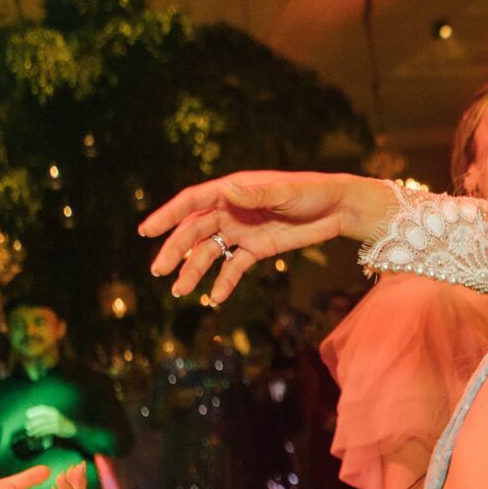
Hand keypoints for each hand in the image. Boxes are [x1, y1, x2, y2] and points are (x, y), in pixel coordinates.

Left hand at [23, 406, 76, 439]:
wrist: (71, 427)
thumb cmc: (59, 422)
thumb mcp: (53, 415)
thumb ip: (44, 415)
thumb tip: (30, 416)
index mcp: (53, 410)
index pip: (42, 408)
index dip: (34, 411)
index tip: (27, 414)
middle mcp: (54, 415)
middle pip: (40, 418)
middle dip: (32, 423)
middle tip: (27, 427)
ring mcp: (56, 422)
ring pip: (42, 426)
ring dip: (34, 430)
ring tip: (29, 433)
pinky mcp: (57, 429)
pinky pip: (45, 431)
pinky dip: (39, 433)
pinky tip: (36, 435)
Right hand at [140, 171, 393, 302]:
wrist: (341, 208)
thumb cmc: (313, 191)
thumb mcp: (286, 191)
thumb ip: (256, 194)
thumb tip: (228, 191)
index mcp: (233, 190)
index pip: (192, 202)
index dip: (168, 215)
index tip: (147, 230)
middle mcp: (232, 210)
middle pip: (194, 231)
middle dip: (174, 250)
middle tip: (158, 270)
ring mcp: (243, 230)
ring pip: (209, 252)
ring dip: (193, 270)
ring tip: (179, 291)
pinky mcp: (258, 248)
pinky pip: (234, 267)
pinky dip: (223, 281)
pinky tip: (215, 298)